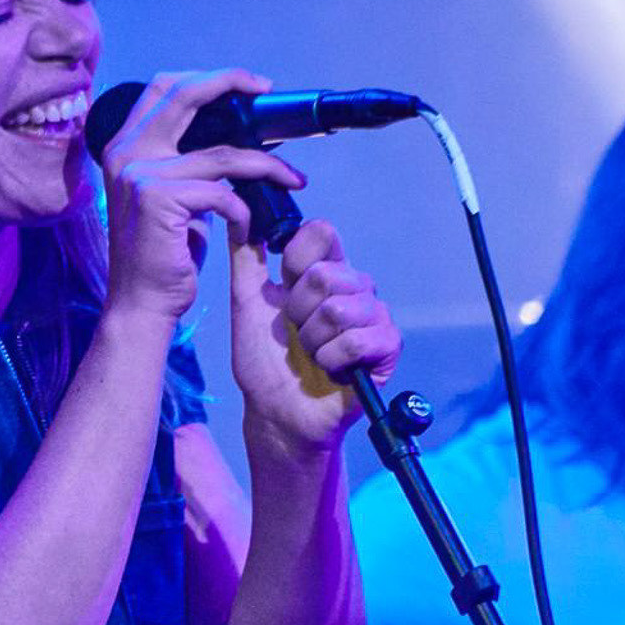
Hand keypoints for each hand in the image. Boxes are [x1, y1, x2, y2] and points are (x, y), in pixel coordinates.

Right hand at [100, 70, 306, 330]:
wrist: (141, 305)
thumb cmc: (163, 256)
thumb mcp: (173, 198)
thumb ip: (189, 163)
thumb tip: (237, 137)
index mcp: (125, 146)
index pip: (165, 88)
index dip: (209, 79)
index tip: (248, 87)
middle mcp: (126, 152)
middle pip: (186, 95)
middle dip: (233, 84)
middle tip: (268, 93)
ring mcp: (140, 174)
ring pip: (222, 153)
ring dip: (266, 164)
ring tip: (291, 179)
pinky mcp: (158, 199)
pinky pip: (222, 193)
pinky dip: (243, 211)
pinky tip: (246, 229)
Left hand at [229, 217, 400, 452]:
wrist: (274, 411)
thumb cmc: (263, 361)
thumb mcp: (246, 302)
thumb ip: (246, 256)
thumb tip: (238, 213)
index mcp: (325, 272)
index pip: (322, 232)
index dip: (296, 259)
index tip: (284, 288)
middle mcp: (353, 288)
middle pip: (327, 273)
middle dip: (298, 311)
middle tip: (296, 334)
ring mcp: (373, 316)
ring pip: (339, 309)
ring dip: (312, 339)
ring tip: (312, 354)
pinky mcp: (386, 346)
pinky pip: (357, 339)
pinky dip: (332, 359)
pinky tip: (330, 369)